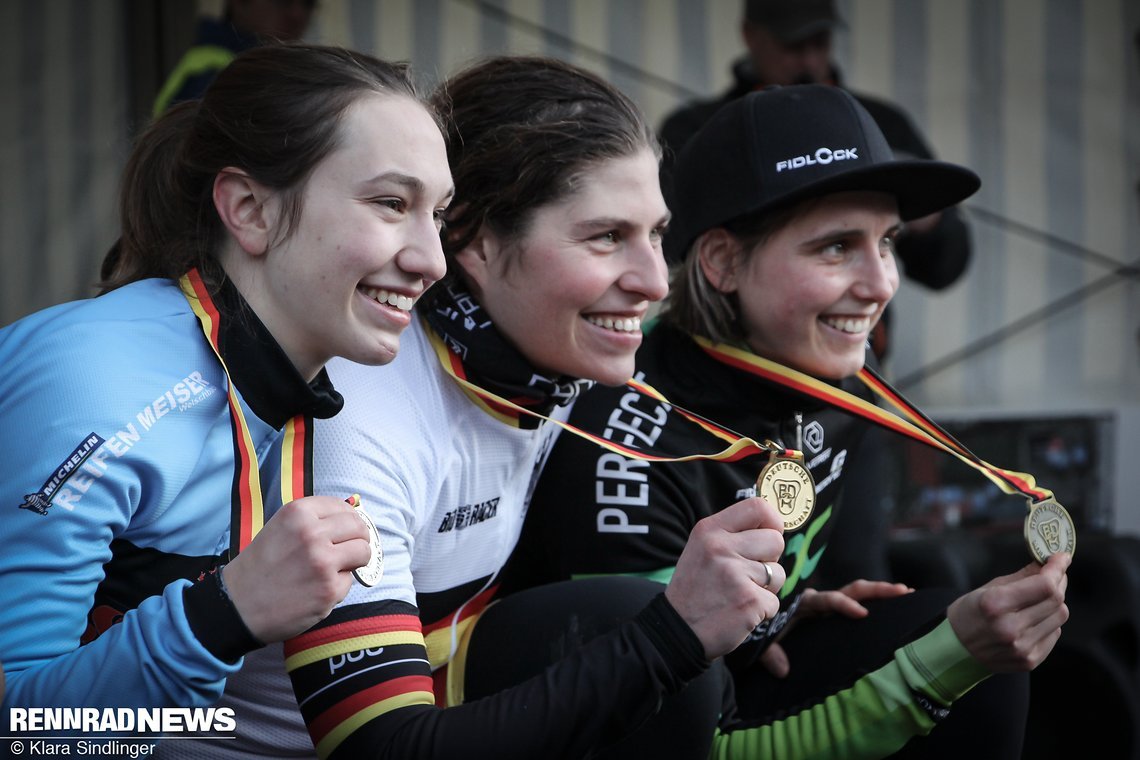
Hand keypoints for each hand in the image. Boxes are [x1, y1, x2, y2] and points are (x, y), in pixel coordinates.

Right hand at [223, 496, 371, 642]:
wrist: (237, 605)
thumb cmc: (260, 567)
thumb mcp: (280, 528)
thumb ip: (313, 522)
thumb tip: (351, 519)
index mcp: (298, 513)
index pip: (343, 507)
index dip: (349, 519)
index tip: (348, 529)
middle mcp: (312, 533)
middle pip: (359, 527)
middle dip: (359, 538)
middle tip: (350, 550)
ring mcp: (322, 561)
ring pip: (363, 552)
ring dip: (354, 561)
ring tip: (335, 569)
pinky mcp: (329, 589)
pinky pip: (349, 581)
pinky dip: (338, 586)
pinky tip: (316, 590)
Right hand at [666, 497, 785, 659]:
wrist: (676, 630)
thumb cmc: (695, 588)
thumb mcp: (701, 549)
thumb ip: (732, 534)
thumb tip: (774, 526)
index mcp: (709, 530)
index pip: (758, 507)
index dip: (772, 521)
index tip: (769, 534)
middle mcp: (721, 547)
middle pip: (776, 540)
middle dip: (770, 559)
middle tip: (747, 573)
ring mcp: (736, 574)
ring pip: (778, 573)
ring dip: (766, 588)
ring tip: (739, 593)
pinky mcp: (749, 601)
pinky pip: (774, 601)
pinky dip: (761, 611)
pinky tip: (739, 611)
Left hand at [759, 580, 913, 677]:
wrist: (754, 625)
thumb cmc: (759, 632)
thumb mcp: (761, 641)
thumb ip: (770, 653)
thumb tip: (783, 670)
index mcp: (804, 604)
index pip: (828, 599)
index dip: (844, 604)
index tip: (862, 614)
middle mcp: (819, 601)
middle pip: (851, 589)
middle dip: (876, 590)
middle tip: (902, 591)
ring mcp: (827, 607)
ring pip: (857, 594)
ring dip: (880, 593)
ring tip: (906, 593)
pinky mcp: (831, 615)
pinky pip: (854, 605)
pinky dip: (874, 604)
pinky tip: (894, 607)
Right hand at [947, 552, 1070, 671]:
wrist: (956, 649)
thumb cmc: (970, 613)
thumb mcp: (988, 588)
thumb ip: (1022, 576)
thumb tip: (1048, 563)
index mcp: (995, 604)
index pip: (1044, 585)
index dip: (1057, 569)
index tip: (1062, 557)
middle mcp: (1010, 627)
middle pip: (1055, 601)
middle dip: (1058, 582)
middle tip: (1055, 574)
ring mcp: (1021, 647)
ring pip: (1059, 618)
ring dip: (1054, 603)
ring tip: (1040, 598)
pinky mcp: (1029, 661)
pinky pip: (1054, 634)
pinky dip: (1049, 622)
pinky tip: (1033, 619)